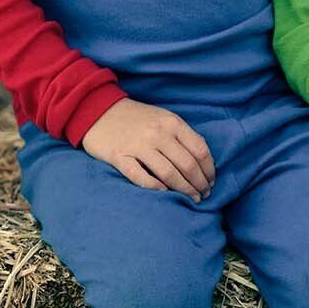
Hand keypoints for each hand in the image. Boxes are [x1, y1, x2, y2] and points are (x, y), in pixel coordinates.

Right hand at [82, 99, 214, 199]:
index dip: (209, 169)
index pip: (200, 150)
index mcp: (172, 123)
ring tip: (191, 199)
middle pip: (187, 165)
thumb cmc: (136, 117)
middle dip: (199, 184)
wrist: (97, 109)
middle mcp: (158, 133)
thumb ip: (182, 135)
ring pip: (169, 174)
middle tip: (203, 195)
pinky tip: (164, 194)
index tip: (211, 181)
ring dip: (184, 190)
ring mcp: (138, 145)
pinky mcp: (120, 156)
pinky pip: (140, 177)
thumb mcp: (163, 118)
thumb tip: (203, 161)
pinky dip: (155, 188)